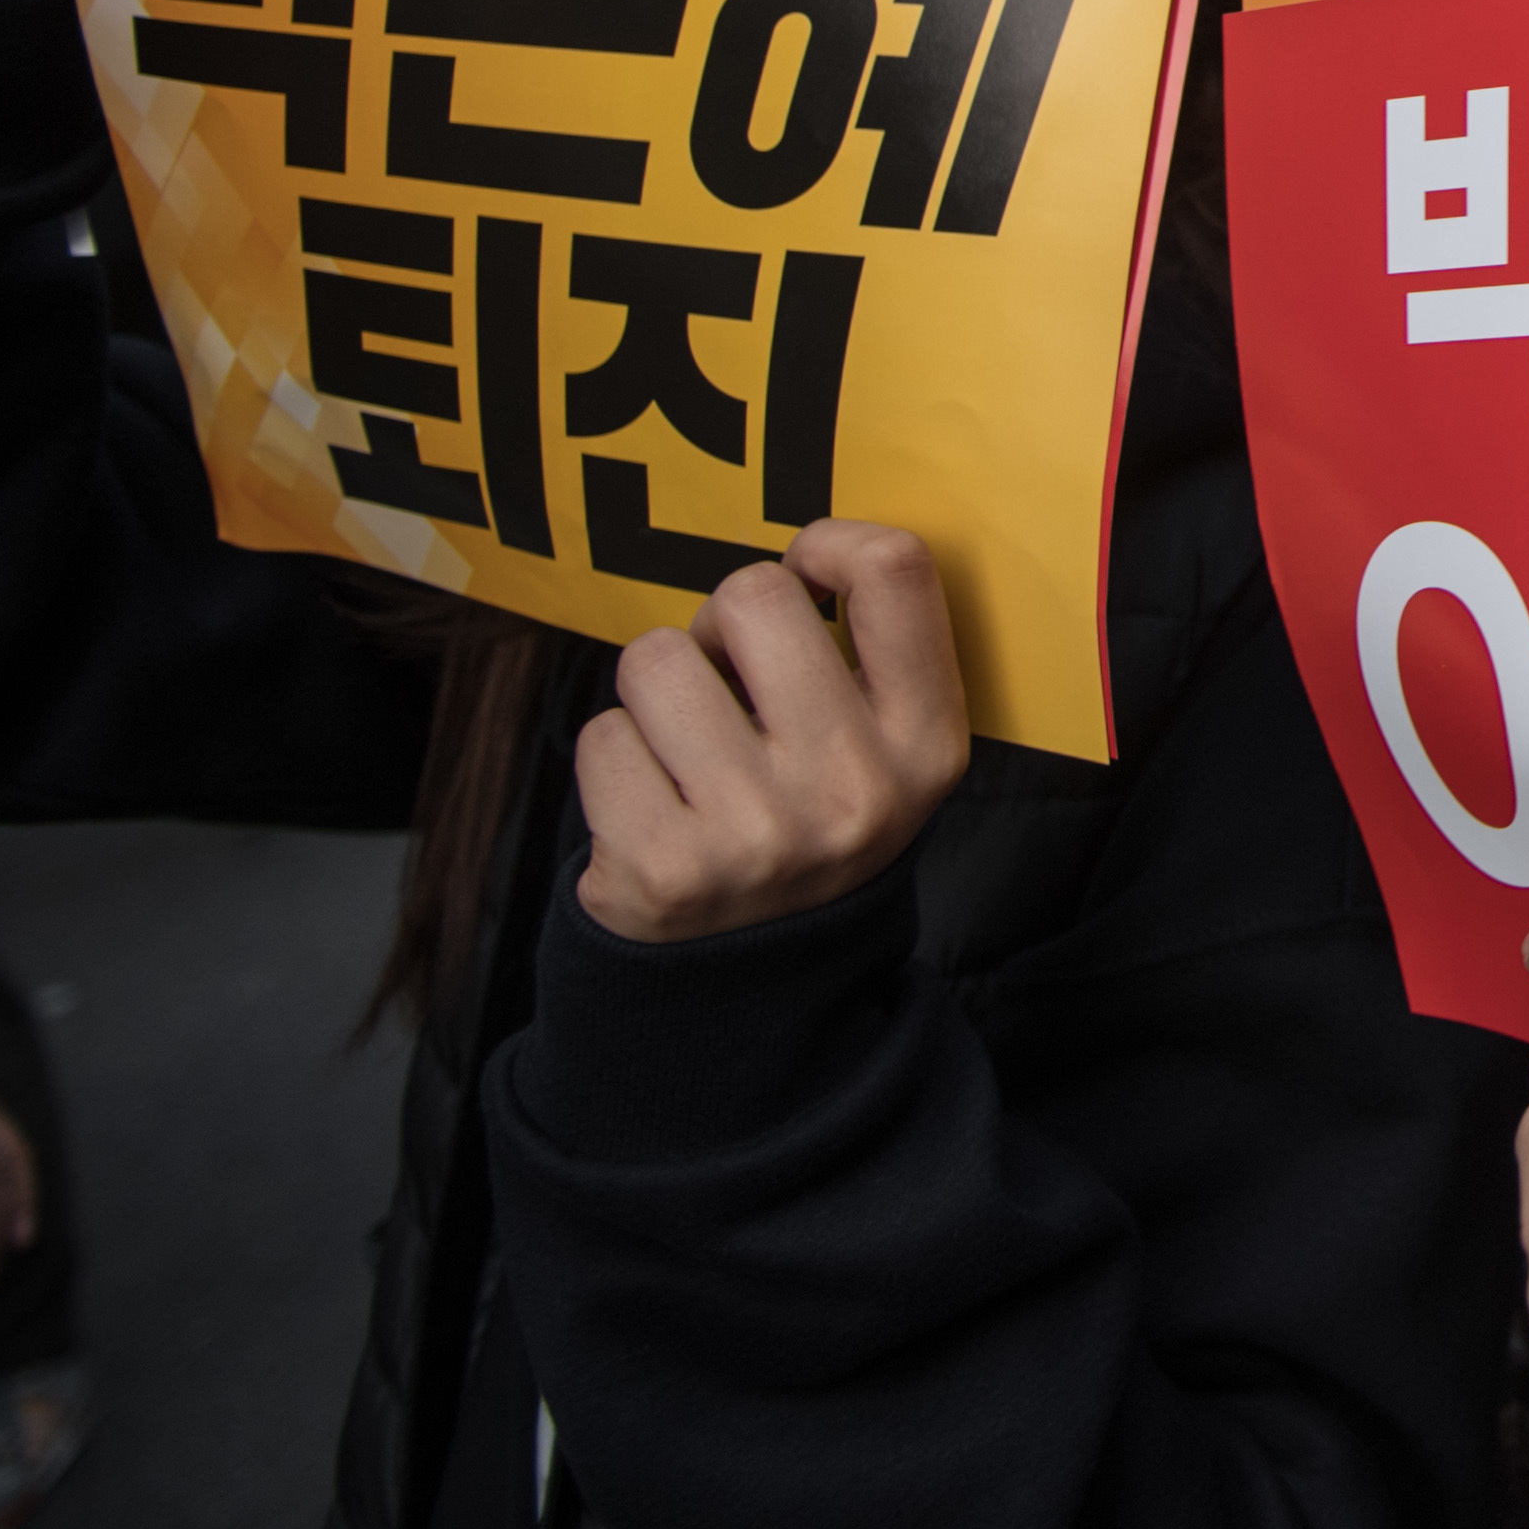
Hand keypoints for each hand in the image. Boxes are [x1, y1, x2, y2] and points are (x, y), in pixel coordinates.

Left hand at [575, 521, 973, 944]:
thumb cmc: (813, 821)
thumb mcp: (892, 750)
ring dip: (658, 692)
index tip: (807, 576)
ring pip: (657, 657)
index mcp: (926, 745)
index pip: (894, 571)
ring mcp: (756, 833)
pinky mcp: (662, 869)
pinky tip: (653, 804)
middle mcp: (853, 789)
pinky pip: (602, 735)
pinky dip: (615, 758)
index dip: (831, 544)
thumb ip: (873, 650)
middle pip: (752, 596)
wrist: (759, 984)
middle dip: (722, 627)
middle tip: (730, 683)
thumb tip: (803, 552)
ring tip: (688, 750)